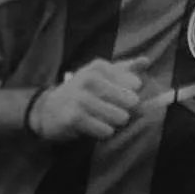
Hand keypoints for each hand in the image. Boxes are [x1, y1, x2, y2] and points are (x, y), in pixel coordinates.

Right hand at [30, 57, 147, 141]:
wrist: (47, 109)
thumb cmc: (82, 92)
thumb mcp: (101, 75)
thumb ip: (125, 69)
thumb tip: (146, 61)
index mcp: (99, 67)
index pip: (136, 84)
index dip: (132, 95)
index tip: (120, 98)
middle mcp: (90, 79)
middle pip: (131, 101)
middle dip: (126, 110)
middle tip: (110, 110)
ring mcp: (81, 98)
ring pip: (120, 117)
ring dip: (114, 123)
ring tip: (100, 118)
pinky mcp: (75, 118)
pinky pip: (106, 131)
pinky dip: (103, 132)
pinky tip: (91, 127)